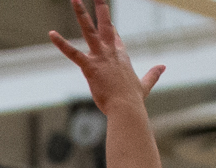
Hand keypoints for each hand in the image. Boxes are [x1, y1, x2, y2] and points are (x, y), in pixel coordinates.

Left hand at [49, 0, 164, 113]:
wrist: (127, 108)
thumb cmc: (133, 100)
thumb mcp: (144, 85)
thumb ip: (153, 74)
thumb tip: (164, 66)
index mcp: (122, 56)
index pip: (115, 36)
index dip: (110, 27)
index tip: (106, 17)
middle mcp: (111, 52)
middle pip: (104, 24)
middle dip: (100, 6)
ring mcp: (100, 58)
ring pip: (89, 30)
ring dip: (81, 13)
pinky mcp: (90, 68)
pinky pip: (73, 53)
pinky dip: (62, 44)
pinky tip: (52, 34)